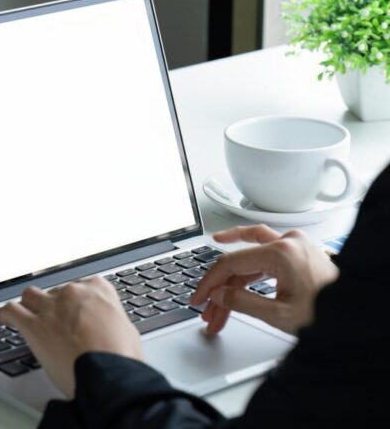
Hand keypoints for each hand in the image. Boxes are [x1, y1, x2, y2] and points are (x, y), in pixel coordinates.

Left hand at [0, 277, 141, 396]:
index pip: (81, 286)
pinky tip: (6, 320)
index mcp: (98, 290)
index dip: (75, 302)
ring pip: (30, 296)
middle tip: (56, 323)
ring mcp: (51, 308)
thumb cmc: (121, 359)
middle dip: (54, 306)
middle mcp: (73, 293)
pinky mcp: (34, 326)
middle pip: (54, 292)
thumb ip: (109, 320)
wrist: (108, 377)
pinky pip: (11, 311)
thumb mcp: (126, 331)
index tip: (73, 311)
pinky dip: (7, 315)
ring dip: (29, 306)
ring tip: (28, 316)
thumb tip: (106, 326)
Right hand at [192, 225, 338, 334]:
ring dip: (232, 284)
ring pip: (249, 260)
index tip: (199, 298)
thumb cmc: (329, 314)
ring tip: (219, 307)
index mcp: (281, 253)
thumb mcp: (279, 314)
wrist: (357, 313)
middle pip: (238, 261)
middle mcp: (287, 242)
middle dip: (220, 288)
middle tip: (205, 305)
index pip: (230, 263)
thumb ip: (242, 303)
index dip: (209, 283)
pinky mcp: (298, 253)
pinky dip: (249, 276)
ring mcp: (294, 246)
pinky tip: (236, 286)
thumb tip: (218, 295)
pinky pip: (264, 258)